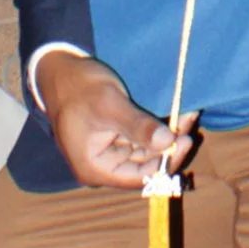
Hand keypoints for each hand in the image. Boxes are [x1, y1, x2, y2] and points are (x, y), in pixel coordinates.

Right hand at [37, 51, 197, 189]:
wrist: (59, 69)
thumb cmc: (79, 87)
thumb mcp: (109, 105)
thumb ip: (137, 125)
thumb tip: (168, 142)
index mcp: (96, 169)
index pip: (139, 177)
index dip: (165, 162)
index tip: (185, 140)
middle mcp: (104, 166)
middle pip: (145, 164)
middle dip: (169, 144)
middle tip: (189, 120)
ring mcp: (109, 151)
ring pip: (145, 149)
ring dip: (166, 134)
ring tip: (186, 113)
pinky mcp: (114, 136)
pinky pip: (140, 137)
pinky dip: (156, 127)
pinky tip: (174, 112)